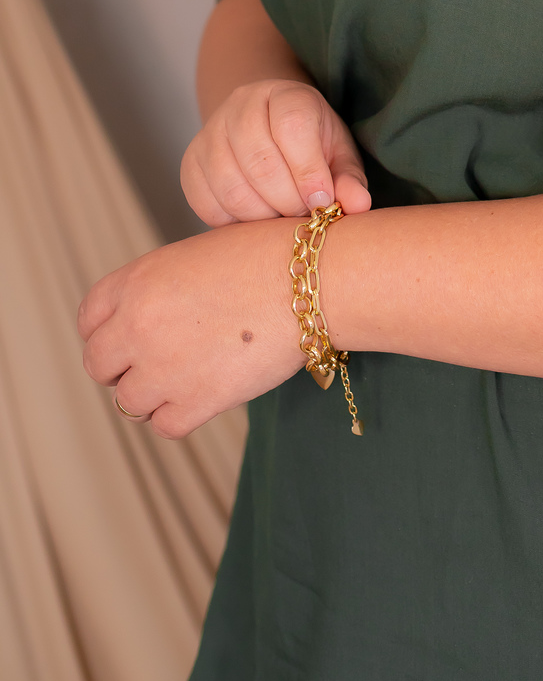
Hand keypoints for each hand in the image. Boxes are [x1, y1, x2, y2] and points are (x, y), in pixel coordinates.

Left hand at [79, 219, 301, 436]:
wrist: (314, 280)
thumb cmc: (269, 256)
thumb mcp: (199, 254)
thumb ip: (162, 285)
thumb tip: (151, 313)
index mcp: (138, 281)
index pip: (89, 319)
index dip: (106, 331)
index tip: (125, 338)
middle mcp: (139, 325)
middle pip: (99, 365)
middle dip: (122, 366)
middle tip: (155, 362)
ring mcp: (164, 366)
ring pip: (129, 401)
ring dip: (152, 393)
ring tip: (185, 378)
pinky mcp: (197, 401)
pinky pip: (165, 426)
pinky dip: (180, 415)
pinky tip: (203, 395)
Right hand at [181, 78, 371, 226]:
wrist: (266, 128)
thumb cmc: (311, 144)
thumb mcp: (337, 153)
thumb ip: (348, 178)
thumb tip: (358, 205)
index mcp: (285, 95)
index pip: (292, 126)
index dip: (309, 170)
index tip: (322, 202)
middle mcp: (241, 106)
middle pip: (260, 161)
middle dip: (287, 201)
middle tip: (304, 216)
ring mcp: (210, 133)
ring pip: (231, 187)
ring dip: (262, 215)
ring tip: (282, 218)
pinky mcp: (190, 164)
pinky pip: (206, 203)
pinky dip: (233, 222)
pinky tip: (255, 218)